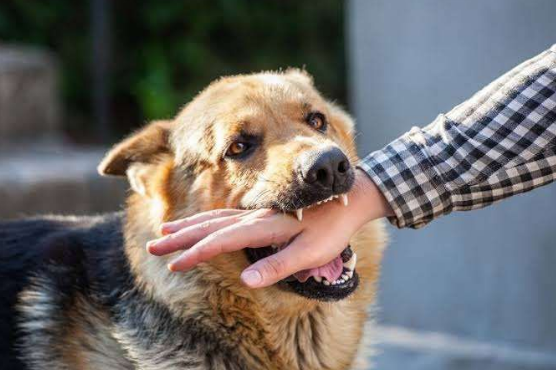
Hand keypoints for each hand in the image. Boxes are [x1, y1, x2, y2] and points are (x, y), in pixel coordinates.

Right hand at [146, 170, 392, 287]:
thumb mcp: (311, 252)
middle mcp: (255, 217)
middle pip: (210, 226)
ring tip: (166, 230)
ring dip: (189, 225)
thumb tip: (247, 280)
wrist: (350, 198)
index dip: (197, 253)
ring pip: (215, 217)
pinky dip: (207, 220)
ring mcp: (257, 213)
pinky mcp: (262, 213)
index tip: (175, 264)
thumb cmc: (332, 229)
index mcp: (265, 227)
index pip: (222, 241)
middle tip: (154, 244)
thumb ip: (279, 265)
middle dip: (180, 237)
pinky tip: (201, 223)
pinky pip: (226, 215)